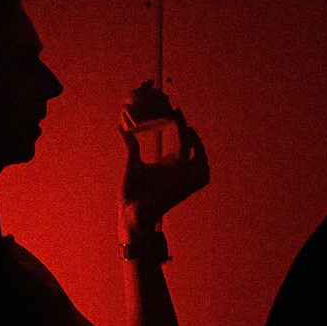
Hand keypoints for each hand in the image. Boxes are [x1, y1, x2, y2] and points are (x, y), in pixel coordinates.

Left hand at [120, 81, 210, 232]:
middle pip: (189, 146)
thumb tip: (122, 128)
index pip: (181, 142)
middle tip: (178, 112)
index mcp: (167, 165)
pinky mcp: (185, 189)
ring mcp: (182, 180)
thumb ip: (131, 146)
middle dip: (186, 129)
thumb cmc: (132, 193)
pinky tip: (195, 152)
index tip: (175, 111)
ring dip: (199, 146)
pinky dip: (204, 166)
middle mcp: (178, 171)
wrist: (131, 213)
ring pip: (202, 161)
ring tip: (188, 131)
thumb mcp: (132, 163)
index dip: (181, 127)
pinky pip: (204, 177)